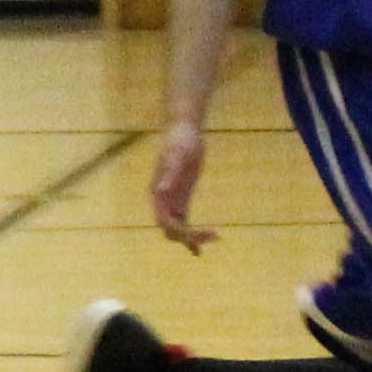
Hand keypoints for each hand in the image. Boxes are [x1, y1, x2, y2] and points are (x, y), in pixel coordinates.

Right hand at [150, 120, 216, 252]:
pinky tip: (208, 237)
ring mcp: (172, 201)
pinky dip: (194, 232)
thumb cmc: (180, 141)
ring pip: (178, 229)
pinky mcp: (182, 199)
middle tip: (212, 236)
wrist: (185, 132)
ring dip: (192, 238)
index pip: (166, 222)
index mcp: (157, 194)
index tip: (199, 234)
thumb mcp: (177, 155)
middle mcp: (162, 201)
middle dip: (188, 237)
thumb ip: (169, 173)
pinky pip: (186, 222)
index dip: (181, 232)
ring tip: (214, 238)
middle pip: (171, 230)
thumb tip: (160, 190)